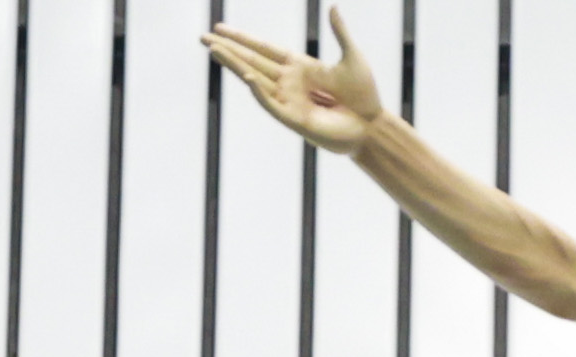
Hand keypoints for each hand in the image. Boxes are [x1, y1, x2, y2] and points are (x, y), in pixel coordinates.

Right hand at [204, 12, 380, 152]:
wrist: (371, 126)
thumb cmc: (364, 95)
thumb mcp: (351, 58)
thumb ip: (340, 33)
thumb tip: (333, 7)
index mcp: (299, 66)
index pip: (264, 49)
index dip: (243, 39)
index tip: (221, 28)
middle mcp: (288, 82)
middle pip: (252, 61)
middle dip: (228, 49)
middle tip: (203, 37)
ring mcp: (289, 100)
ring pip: (254, 79)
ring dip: (235, 65)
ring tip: (214, 50)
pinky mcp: (294, 119)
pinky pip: (271, 104)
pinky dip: (259, 91)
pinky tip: (246, 78)